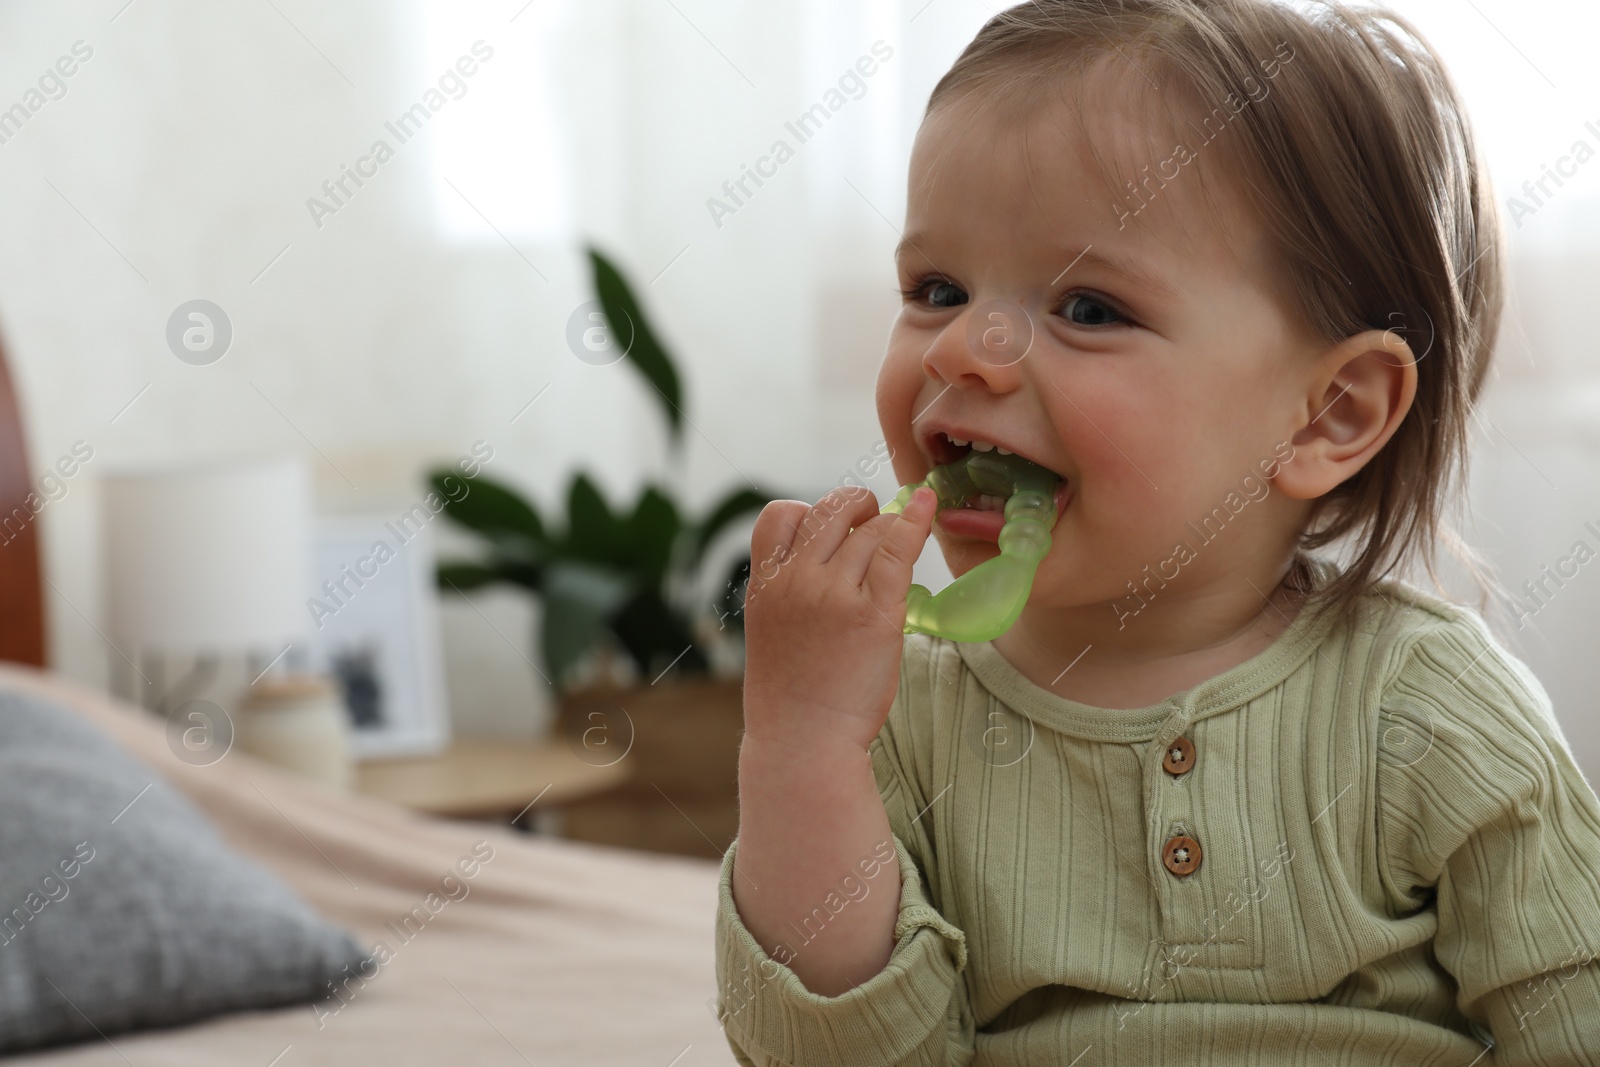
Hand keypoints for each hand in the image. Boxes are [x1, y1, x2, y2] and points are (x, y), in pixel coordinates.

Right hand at [741, 484, 936, 752]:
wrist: (804, 740)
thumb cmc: (792, 691)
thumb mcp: (769, 626)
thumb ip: (791, 583)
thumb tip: (834, 544)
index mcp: (765, 583)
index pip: (781, 514)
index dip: (809, 513)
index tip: (829, 533)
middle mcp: (797, 581)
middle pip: (830, 511)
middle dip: (856, 509)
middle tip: (872, 527)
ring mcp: (836, 594)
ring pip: (870, 529)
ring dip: (886, 531)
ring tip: (890, 557)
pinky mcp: (876, 613)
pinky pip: (898, 549)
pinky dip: (915, 521)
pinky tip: (927, 505)